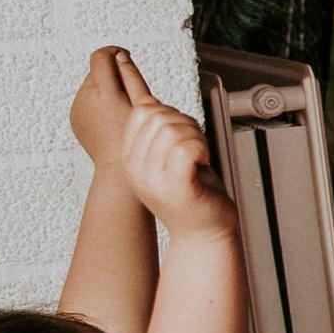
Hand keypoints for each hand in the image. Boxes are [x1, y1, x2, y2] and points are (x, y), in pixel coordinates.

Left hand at [67, 46, 136, 166]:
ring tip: (121, 108)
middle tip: (130, 92)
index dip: (114, 52)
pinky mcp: (74, 118)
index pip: (100, 56)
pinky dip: (97, 102)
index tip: (125, 57)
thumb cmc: (138, 139)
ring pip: (90, 86)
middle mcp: (84, 98)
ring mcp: (76, 109)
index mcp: (103, 92)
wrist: (118, 170)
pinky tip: (111, 119)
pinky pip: (85, 101)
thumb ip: (131, 76)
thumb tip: (120, 56)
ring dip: (104, 89)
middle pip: (95, 71)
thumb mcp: (142, 105)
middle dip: (111, 74)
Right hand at [108, 66, 233, 238]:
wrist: (204, 232)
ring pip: (175, 130)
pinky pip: (187, 147)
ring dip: (197, 136)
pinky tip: (203, 162)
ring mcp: (154, 179)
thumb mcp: (166, 157)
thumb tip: (147, 100)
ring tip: (199, 156)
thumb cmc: (190, 193)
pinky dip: (202, 148)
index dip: (169, 113)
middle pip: (160, 116)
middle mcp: (136, 169)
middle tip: (195, 146)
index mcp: (129, 159)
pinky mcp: (177, 187)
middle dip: (186, 123)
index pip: (142, 111)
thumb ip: (157, 130)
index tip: (181, 135)